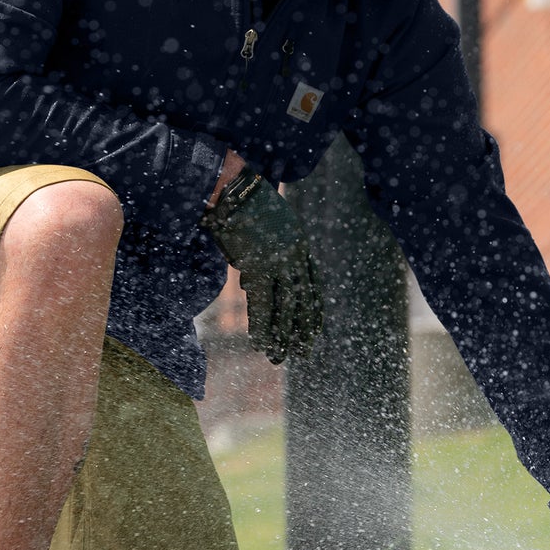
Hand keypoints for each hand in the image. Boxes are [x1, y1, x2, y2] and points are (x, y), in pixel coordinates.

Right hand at [201, 169, 322, 363]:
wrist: (234, 191)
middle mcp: (296, 256)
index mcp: (300, 246)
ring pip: (287, 307)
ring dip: (283, 335)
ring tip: (280, 358)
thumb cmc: (244, 206)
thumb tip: (255, 278)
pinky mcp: (260, 267)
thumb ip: (267, 254)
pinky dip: (262, 327)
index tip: (314, 332)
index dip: (312, 312)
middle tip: (303, 354)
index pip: (312, 286)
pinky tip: (261, 344)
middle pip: (304, 301)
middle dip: (303, 330)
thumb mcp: (266, 229)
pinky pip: (264, 304)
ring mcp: (280, 262)